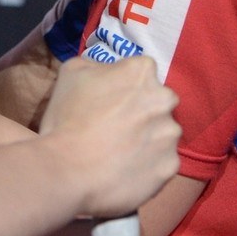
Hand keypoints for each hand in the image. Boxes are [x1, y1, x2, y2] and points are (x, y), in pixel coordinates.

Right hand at [38, 57, 179, 218]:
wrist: (67, 171)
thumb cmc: (66, 118)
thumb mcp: (71, 72)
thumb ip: (96, 64)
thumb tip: (106, 71)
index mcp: (141, 72)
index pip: (140, 73)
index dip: (124, 87)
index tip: (110, 101)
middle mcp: (164, 99)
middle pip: (157, 102)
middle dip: (142, 112)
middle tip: (116, 128)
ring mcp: (170, 134)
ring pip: (162, 133)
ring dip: (147, 139)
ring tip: (120, 153)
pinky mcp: (170, 165)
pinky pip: (162, 163)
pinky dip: (148, 166)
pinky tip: (126, 170)